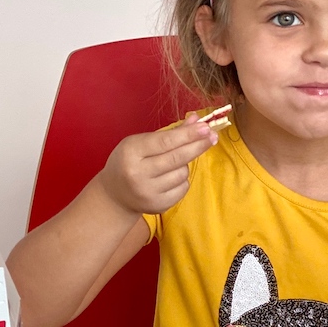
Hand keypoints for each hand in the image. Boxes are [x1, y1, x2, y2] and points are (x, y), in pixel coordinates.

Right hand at [97, 113, 217, 214]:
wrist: (115, 194)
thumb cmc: (130, 162)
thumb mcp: (142, 143)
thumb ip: (170, 133)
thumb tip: (197, 120)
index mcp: (131, 152)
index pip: (165, 141)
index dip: (188, 134)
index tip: (206, 127)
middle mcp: (138, 173)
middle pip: (177, 158)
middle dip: (197, 146)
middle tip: (212, 136)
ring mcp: (148, 192)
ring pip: (182, 173)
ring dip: (184, 165)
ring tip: (172, 164)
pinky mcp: (158, 206)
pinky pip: (182, 188)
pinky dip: (182, 180)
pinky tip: (170, 178)